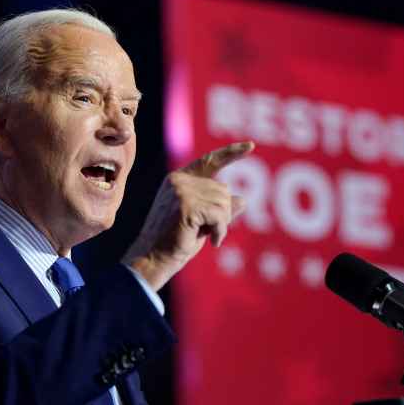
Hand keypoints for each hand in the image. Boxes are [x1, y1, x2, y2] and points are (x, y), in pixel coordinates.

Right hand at [122, 141, 254, 290]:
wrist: (152, 259)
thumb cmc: (174, 243)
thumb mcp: (202, 223)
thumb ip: (219, 209)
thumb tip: (243, 199)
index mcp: (179, 179)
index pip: (210, 161)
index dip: (231, 153)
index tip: (251, 145)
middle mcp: (179, 180)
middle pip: (223, 190)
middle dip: (223, 214)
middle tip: (210, 231)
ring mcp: (181, 191)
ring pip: (224, 203)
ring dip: (222, 224)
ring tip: (207, 236)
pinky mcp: (186, 205)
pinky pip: (220, 216)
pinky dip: (220, 231)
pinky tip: (212, 242)